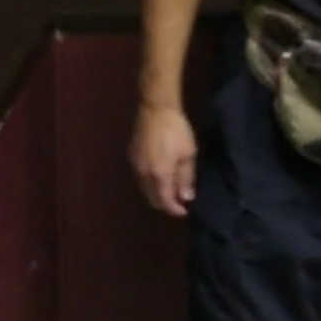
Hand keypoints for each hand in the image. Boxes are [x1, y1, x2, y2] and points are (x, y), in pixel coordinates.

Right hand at [131, 102, 197, 216]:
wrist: (156, 109)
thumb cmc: (176, 130)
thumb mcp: (188, 154)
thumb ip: (186, 178)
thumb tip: (186, 197)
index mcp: (160, 175)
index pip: (165, 201)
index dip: (175, 210)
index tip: (184, 211)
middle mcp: (144, 174)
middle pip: (152, 199)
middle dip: (165, 204)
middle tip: (178, 201)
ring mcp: (136, 165)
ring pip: (145, 189)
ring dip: (157, 194)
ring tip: (170, 190)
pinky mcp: (132, 156)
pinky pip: (140, 178)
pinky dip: (150, 183)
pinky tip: (159, 177)